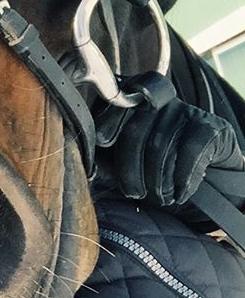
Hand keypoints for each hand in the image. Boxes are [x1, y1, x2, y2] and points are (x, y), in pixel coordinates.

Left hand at [107, 98, 242, 205]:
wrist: (204, 172)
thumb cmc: (155, 165)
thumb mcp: (127, 164)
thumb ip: (105, 162)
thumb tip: (88, 169)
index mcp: (133, 102)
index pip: (115, 105)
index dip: (107, 121)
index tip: (102, 141)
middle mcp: (158, 101)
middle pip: (135, 130)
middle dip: (130, 167)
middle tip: (133, 193)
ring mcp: (185, 110)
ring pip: (160, 144)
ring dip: (156, 178)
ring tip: (158, 197)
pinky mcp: (209, 126)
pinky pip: (190, 150)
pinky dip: (182, 177)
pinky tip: (179, 193)